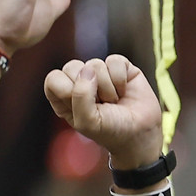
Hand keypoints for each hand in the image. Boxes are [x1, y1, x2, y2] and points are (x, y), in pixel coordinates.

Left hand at [45, 55, 162, 172]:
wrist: (141, 134)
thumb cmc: (111, 131)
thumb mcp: (87, 121)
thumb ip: (79, 96)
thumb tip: (89, 69)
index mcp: (64, 95)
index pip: (54, 79)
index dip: (68, 90)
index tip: (82, 107)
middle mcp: (79, 81)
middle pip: (72, 67)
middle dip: (90, 89)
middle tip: (102, 105)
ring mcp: (99, 73)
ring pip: (95, 64)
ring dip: (108, 88)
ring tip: (114, 101)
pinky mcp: (119, 67)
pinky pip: (115, 61)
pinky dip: (121, 79)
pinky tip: (124, 90)